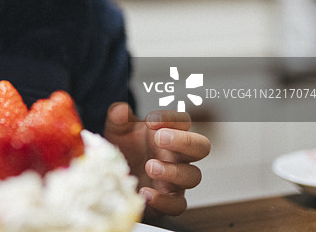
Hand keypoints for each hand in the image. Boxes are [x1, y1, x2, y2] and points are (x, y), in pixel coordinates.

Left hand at [104, 102, 209, 216]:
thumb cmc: (124, 148)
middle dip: (184, 141)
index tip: (150, 120)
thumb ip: (118, 118)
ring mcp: (177, 179)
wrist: (114, 175)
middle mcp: (178, 155)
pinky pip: (178, 204)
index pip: (183, 121)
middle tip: (160, 138)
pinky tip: (145, 193)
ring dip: (173, 171)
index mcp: (170, 133)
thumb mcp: (117, 130)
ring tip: (150, 166)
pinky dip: (164, 201)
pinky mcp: (169, 201)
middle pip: (201, 146)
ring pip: (193, 176)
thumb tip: (121, 110)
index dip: (171, 118)